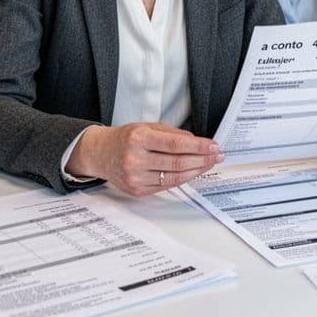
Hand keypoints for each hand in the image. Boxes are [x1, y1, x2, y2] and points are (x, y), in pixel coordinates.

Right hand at [66, 122, 222, 195]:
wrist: (100, 154)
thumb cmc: (125, 138)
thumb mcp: (147, 126)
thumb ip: (172, 134)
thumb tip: (197, 142)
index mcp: (138, 138)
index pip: (176, 144)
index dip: (198, 146)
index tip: (213, 146)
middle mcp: (135, 158)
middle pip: (178, 162)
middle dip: (202, 159)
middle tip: (216, 155)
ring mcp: (135, 177)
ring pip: (174, 177)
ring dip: (196, 171)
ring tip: (208, 164)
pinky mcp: (137, 190)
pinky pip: (166, 185)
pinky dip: (182, 179)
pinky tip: (192, 172)